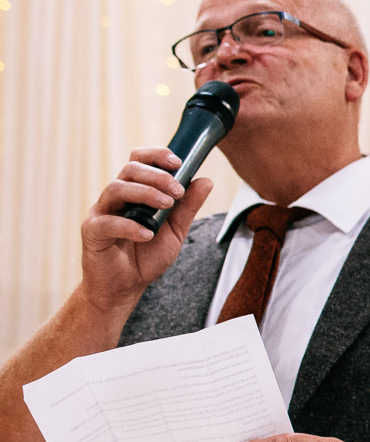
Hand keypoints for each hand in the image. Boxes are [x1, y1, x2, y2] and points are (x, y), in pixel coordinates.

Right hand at [79, 148, 212, 308]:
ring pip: (116, 188)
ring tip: (166, 205)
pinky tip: (148, 234)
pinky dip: (130, 226)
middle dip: (157, 176)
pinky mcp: (92, 232)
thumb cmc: (147, 255)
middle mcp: (116, 198)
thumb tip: (206, 180)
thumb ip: (188, 207)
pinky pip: (107, 222)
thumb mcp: (176, 230)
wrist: (126, 286)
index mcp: (134, 192)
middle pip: (130, 170)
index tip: (178, 162)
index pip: (139, 161)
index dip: (156, 155)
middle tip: (178, 191)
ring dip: (145, 193)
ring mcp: (101, 212)